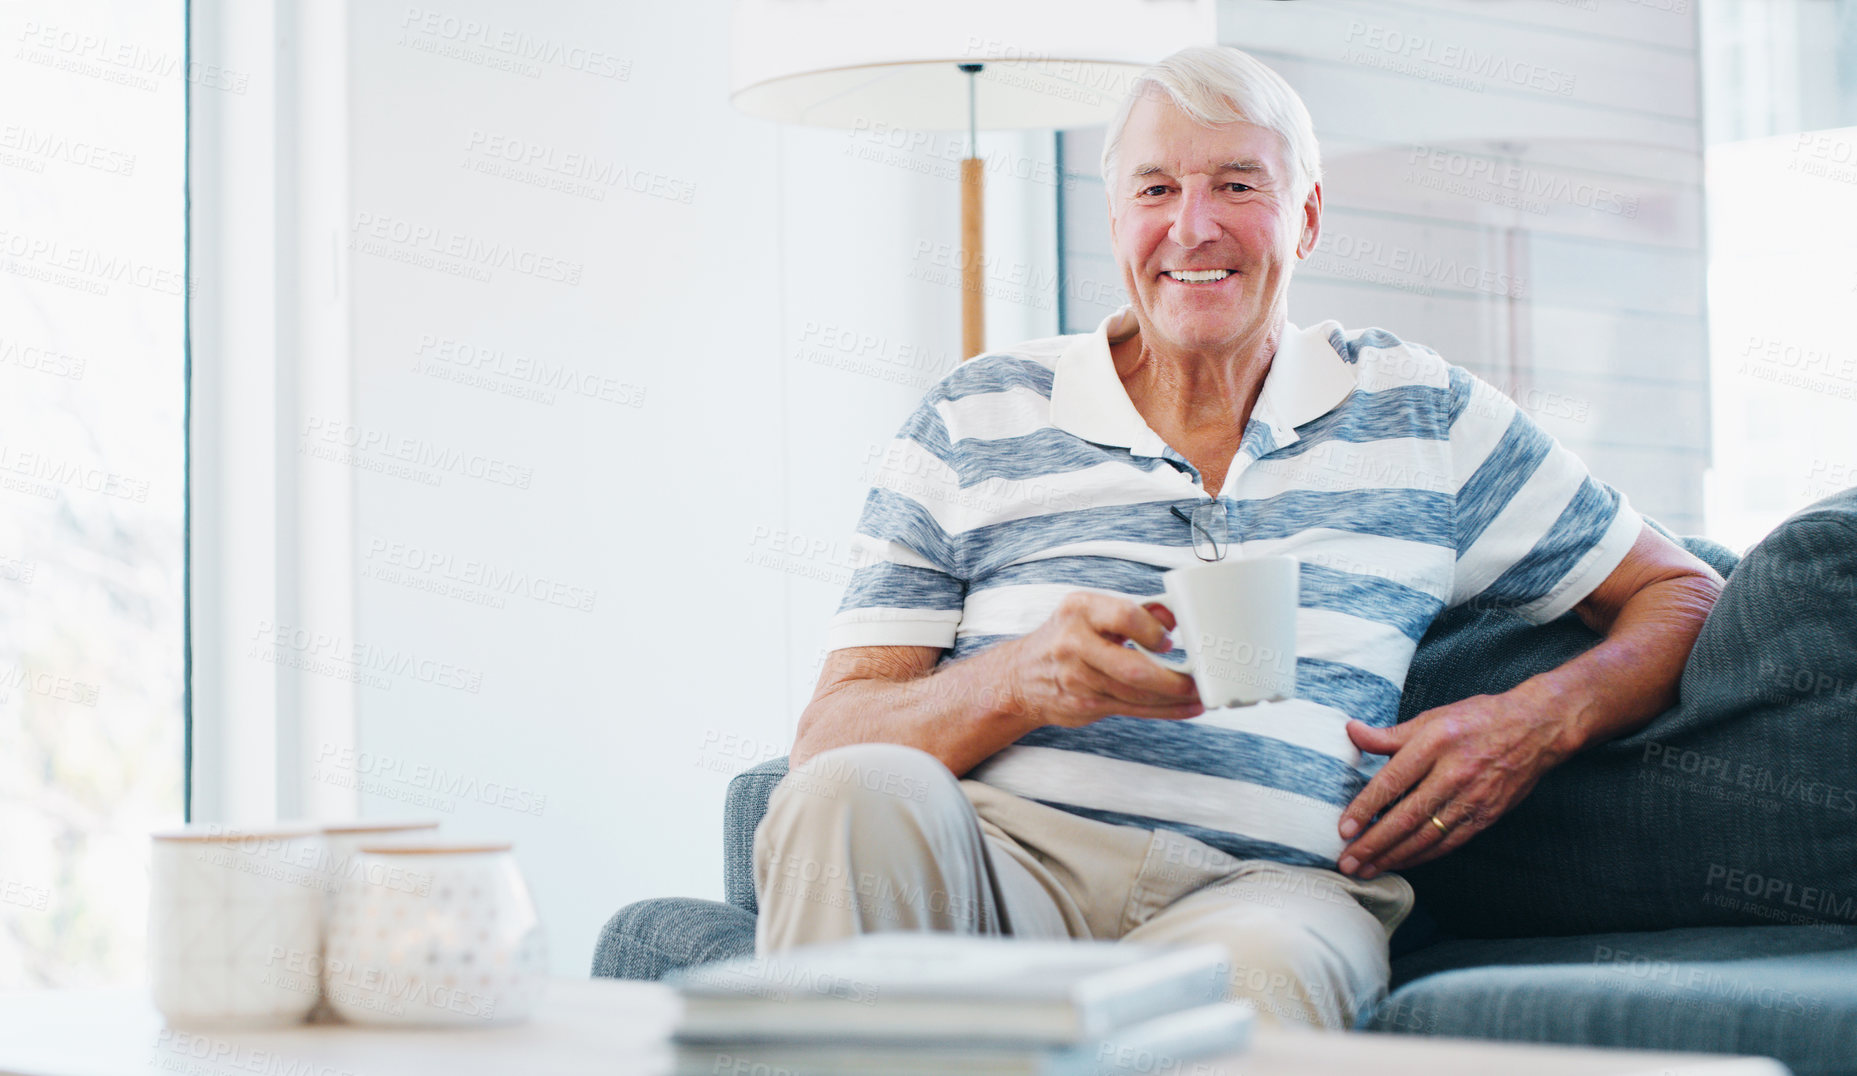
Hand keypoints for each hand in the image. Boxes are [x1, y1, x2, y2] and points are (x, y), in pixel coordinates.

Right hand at [997, 593, 1204, 728]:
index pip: (1125, 616)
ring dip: (1174, 697)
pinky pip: (1132, 710)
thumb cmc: (1064, 639)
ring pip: (1136, 693)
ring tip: (1200, 694)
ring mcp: (1076, 678)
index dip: (1154, 630)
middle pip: (1133, 666)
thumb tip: (1171, 615)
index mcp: (1079, 609)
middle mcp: (1073, 643)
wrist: (1021, 677)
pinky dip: (1165, 711)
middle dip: (1172, 678)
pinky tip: (1186, 708)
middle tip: (1198, 679)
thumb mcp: (1090, 613)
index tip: (1171, 640)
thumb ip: (1131, 612)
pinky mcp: (1084, 704)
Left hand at [1334, 690, 1573, 877]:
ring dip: (1394, 856)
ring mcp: (1472, 798)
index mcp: (1434, 744)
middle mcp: (1453, 774)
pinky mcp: (1487, 815)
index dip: (1366, 808)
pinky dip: (1423, 855)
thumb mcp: (1431, 717)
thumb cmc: (1477, 719)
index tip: (1344, 829)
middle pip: (1406, 816)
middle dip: (1374, 844)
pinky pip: (1449, 841)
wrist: (1535, 729)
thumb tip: (1352, 731)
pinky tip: (1401, 862)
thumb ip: (1390, 734)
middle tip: (1348, 862)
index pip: (1392, 781)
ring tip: (1367, 869)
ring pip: (1427, 835)